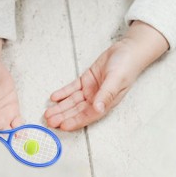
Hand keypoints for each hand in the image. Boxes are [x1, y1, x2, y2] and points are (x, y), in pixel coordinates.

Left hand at [44, 21, 168, 130]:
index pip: (88, 115)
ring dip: (60, 107)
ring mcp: (91, 89)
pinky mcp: (86, 80)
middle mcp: (97, 98)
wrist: (127, 50)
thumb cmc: (126, 65)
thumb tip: (98, 109)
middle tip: (49, 121)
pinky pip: (72, 89)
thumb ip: (106, 94)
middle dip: (63, 116)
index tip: (62, 126)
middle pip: (77, 110)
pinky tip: (54, 97)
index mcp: (106, 102)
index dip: (75, 121)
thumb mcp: (116, 80)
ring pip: (72, 101)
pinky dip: (63, 93)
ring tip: (48, 112)